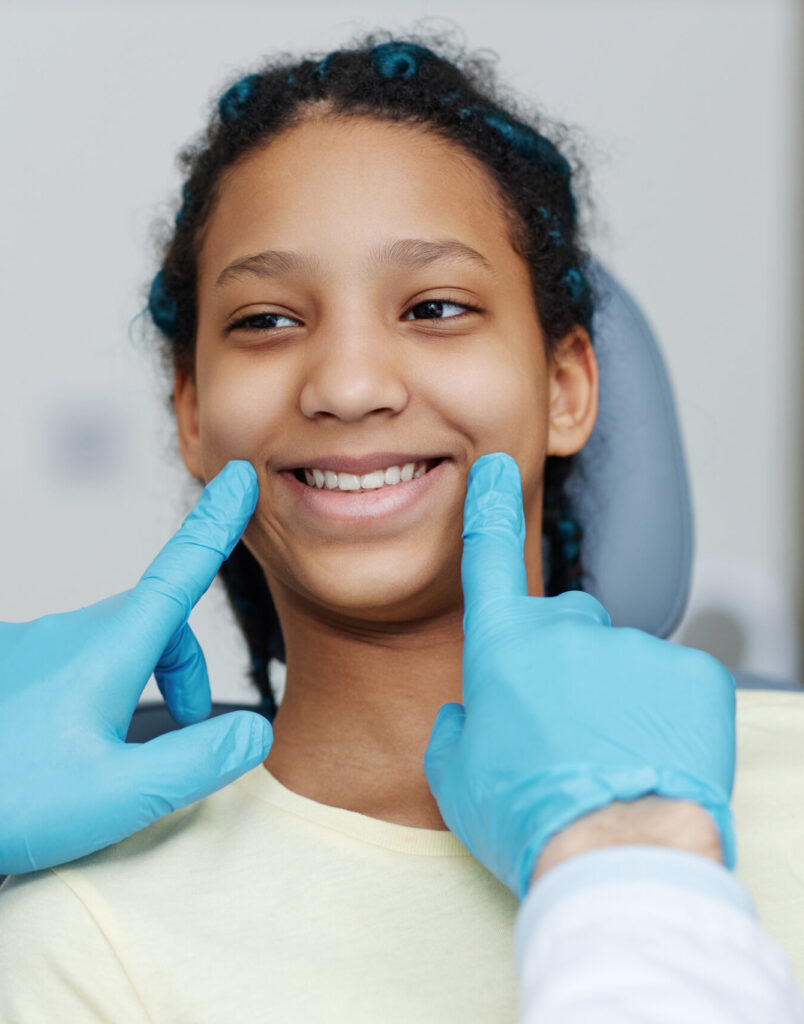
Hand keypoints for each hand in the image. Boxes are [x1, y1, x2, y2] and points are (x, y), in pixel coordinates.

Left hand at [0, 460, 272, 874]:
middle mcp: (67, 634)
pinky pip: (68, 660)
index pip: (179, 572)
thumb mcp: (118, 794)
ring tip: (114, 755)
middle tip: (185, 728)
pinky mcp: (6, 664)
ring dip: (136, 683)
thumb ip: (195, 760)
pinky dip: (91, 691)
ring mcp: (30, 645)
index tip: (238, 480)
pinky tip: (63, 745)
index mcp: (108, 652)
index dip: (216, 525)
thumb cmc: (8, 799)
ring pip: (111, 643)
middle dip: (183, 668)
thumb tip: (256, 731)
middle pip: (155, 623)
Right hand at [424, 452, 734, 899]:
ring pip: (621, 662)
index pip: (489, 559)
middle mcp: (567, 630)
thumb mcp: (454, 775)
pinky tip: (651, 755)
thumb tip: (465, 713)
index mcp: (504, 646)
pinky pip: (672, 683)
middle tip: (566, 728)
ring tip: (610, 759)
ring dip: (615, 698)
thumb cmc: (524, 814)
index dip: (489, 510)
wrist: (613, 851)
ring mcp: (633, 647)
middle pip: (565, 626)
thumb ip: (454, 726)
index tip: (495, 468)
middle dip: (564, 663)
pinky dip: (664, 714)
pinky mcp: (693, 674)